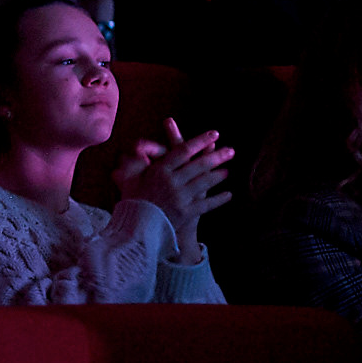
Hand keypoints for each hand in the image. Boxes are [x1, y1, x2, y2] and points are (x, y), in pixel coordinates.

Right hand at [114, 117, 232, 259]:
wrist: (134, 228)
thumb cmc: (131, 201)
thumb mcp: (130, 179)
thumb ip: (135, 162)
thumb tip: (137, 147)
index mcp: (159, 170)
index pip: (183, 151)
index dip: (200, 141)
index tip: (214, 134)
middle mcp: (171, 182)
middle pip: (198, 165)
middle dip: (217, 157)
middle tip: (231, 151)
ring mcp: (180, 197)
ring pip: (204, 183)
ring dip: (217, 176)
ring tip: (227, 171)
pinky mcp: (185, 213)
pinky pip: (206, 205)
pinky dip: (218, 200)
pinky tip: (228, 195)